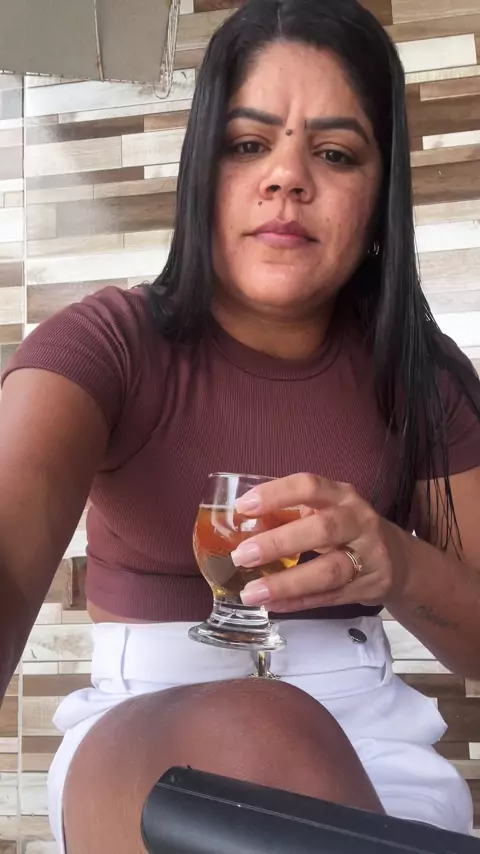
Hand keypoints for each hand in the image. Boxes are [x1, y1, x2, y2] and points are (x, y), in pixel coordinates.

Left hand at [231, 473, 408, 611]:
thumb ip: (291, 514)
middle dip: (279, 543)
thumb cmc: (348, 528)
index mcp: (341, 495)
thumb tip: (243, 525)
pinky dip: (298, 602)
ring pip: (327, 571)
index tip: (243, 506)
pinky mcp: (368, 587)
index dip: (276, 494)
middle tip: (242, 555)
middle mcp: (358, 521)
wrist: (399, 560)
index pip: (309, 486)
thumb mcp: (326, 510)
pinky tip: (271, 605)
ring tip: (251, 592)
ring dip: (286, 583)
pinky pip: (329, 597)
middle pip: (321, 530)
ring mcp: (367, 556)